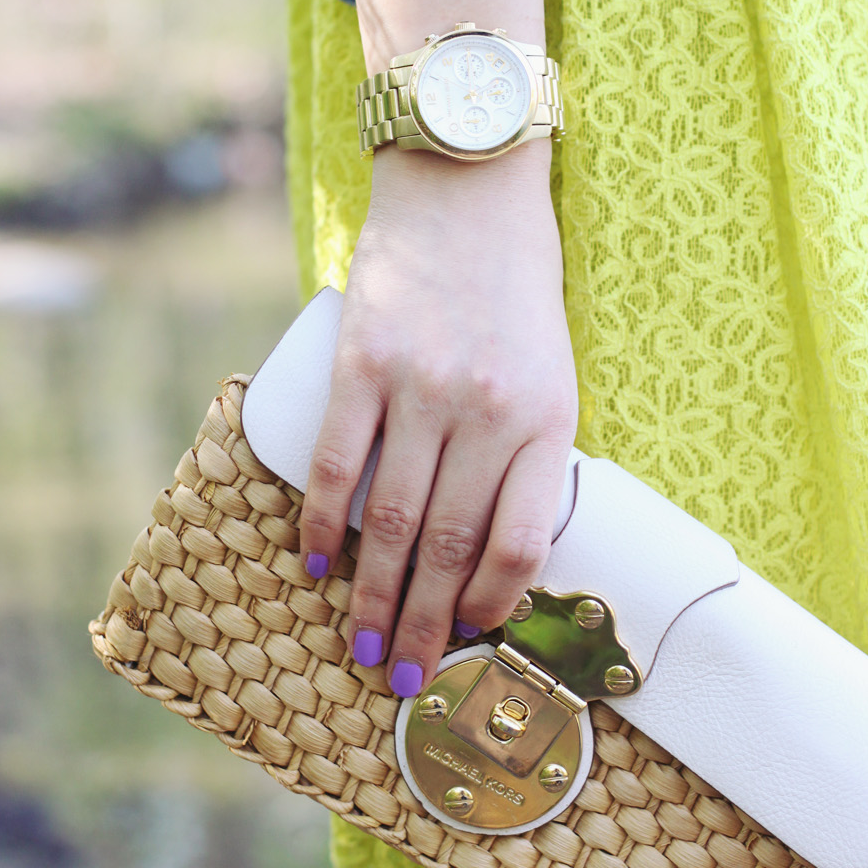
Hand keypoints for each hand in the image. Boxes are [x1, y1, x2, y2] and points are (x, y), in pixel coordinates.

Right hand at [298, 142, 577, 696]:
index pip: (520, 543)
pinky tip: (315, 561)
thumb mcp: (553, 370)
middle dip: (422, 626)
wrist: (470, 189)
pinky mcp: (362, 363)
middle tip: (401, 678)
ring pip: (393, 520)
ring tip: (358, 644)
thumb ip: (528, 451)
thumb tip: (488, 546)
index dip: (491, 607)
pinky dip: (322, 521)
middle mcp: (488, 413)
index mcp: (548, 421)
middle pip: (450, 548)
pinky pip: (337, 462)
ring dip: (370, 594)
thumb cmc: (517, 289)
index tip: (468, 638)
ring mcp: (421, 389)